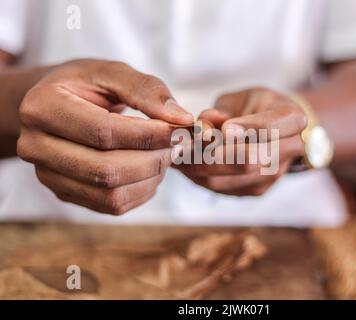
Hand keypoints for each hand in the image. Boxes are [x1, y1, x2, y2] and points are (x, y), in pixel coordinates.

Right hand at [17, 59, 193, 214]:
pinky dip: (141, 192)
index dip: (148, 134)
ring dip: (150, 179)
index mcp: (42, 107)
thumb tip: (181, 118)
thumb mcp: (111, 73)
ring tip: (166, 156)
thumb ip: (146, 90)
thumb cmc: (85, 85)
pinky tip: (151, 171)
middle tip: (178, 145)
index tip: (180, 129)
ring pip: (110, 195)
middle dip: (152, 160)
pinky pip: (110, 206)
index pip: (103, 132)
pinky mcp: (64, 193)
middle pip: (105, 170)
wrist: (56, 105)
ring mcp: (47, 175)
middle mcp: (36, 146)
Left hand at [176, 88, 305, 195]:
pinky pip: (222, 188)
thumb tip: (202, 128)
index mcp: (292, 119)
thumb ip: (223, 111)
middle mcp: (289, 150)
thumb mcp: (242, 96)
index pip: (271, 127)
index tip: (223, 128)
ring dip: (198, 168)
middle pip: (249, 160)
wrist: (277, 129)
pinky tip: (183, 164)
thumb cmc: (257, 106)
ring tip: (175, 154)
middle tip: (181, 145)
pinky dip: (198, 176)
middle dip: (210, 154)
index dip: (245, 129)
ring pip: (230, 179)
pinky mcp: (257, 190)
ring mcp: (274, 174)